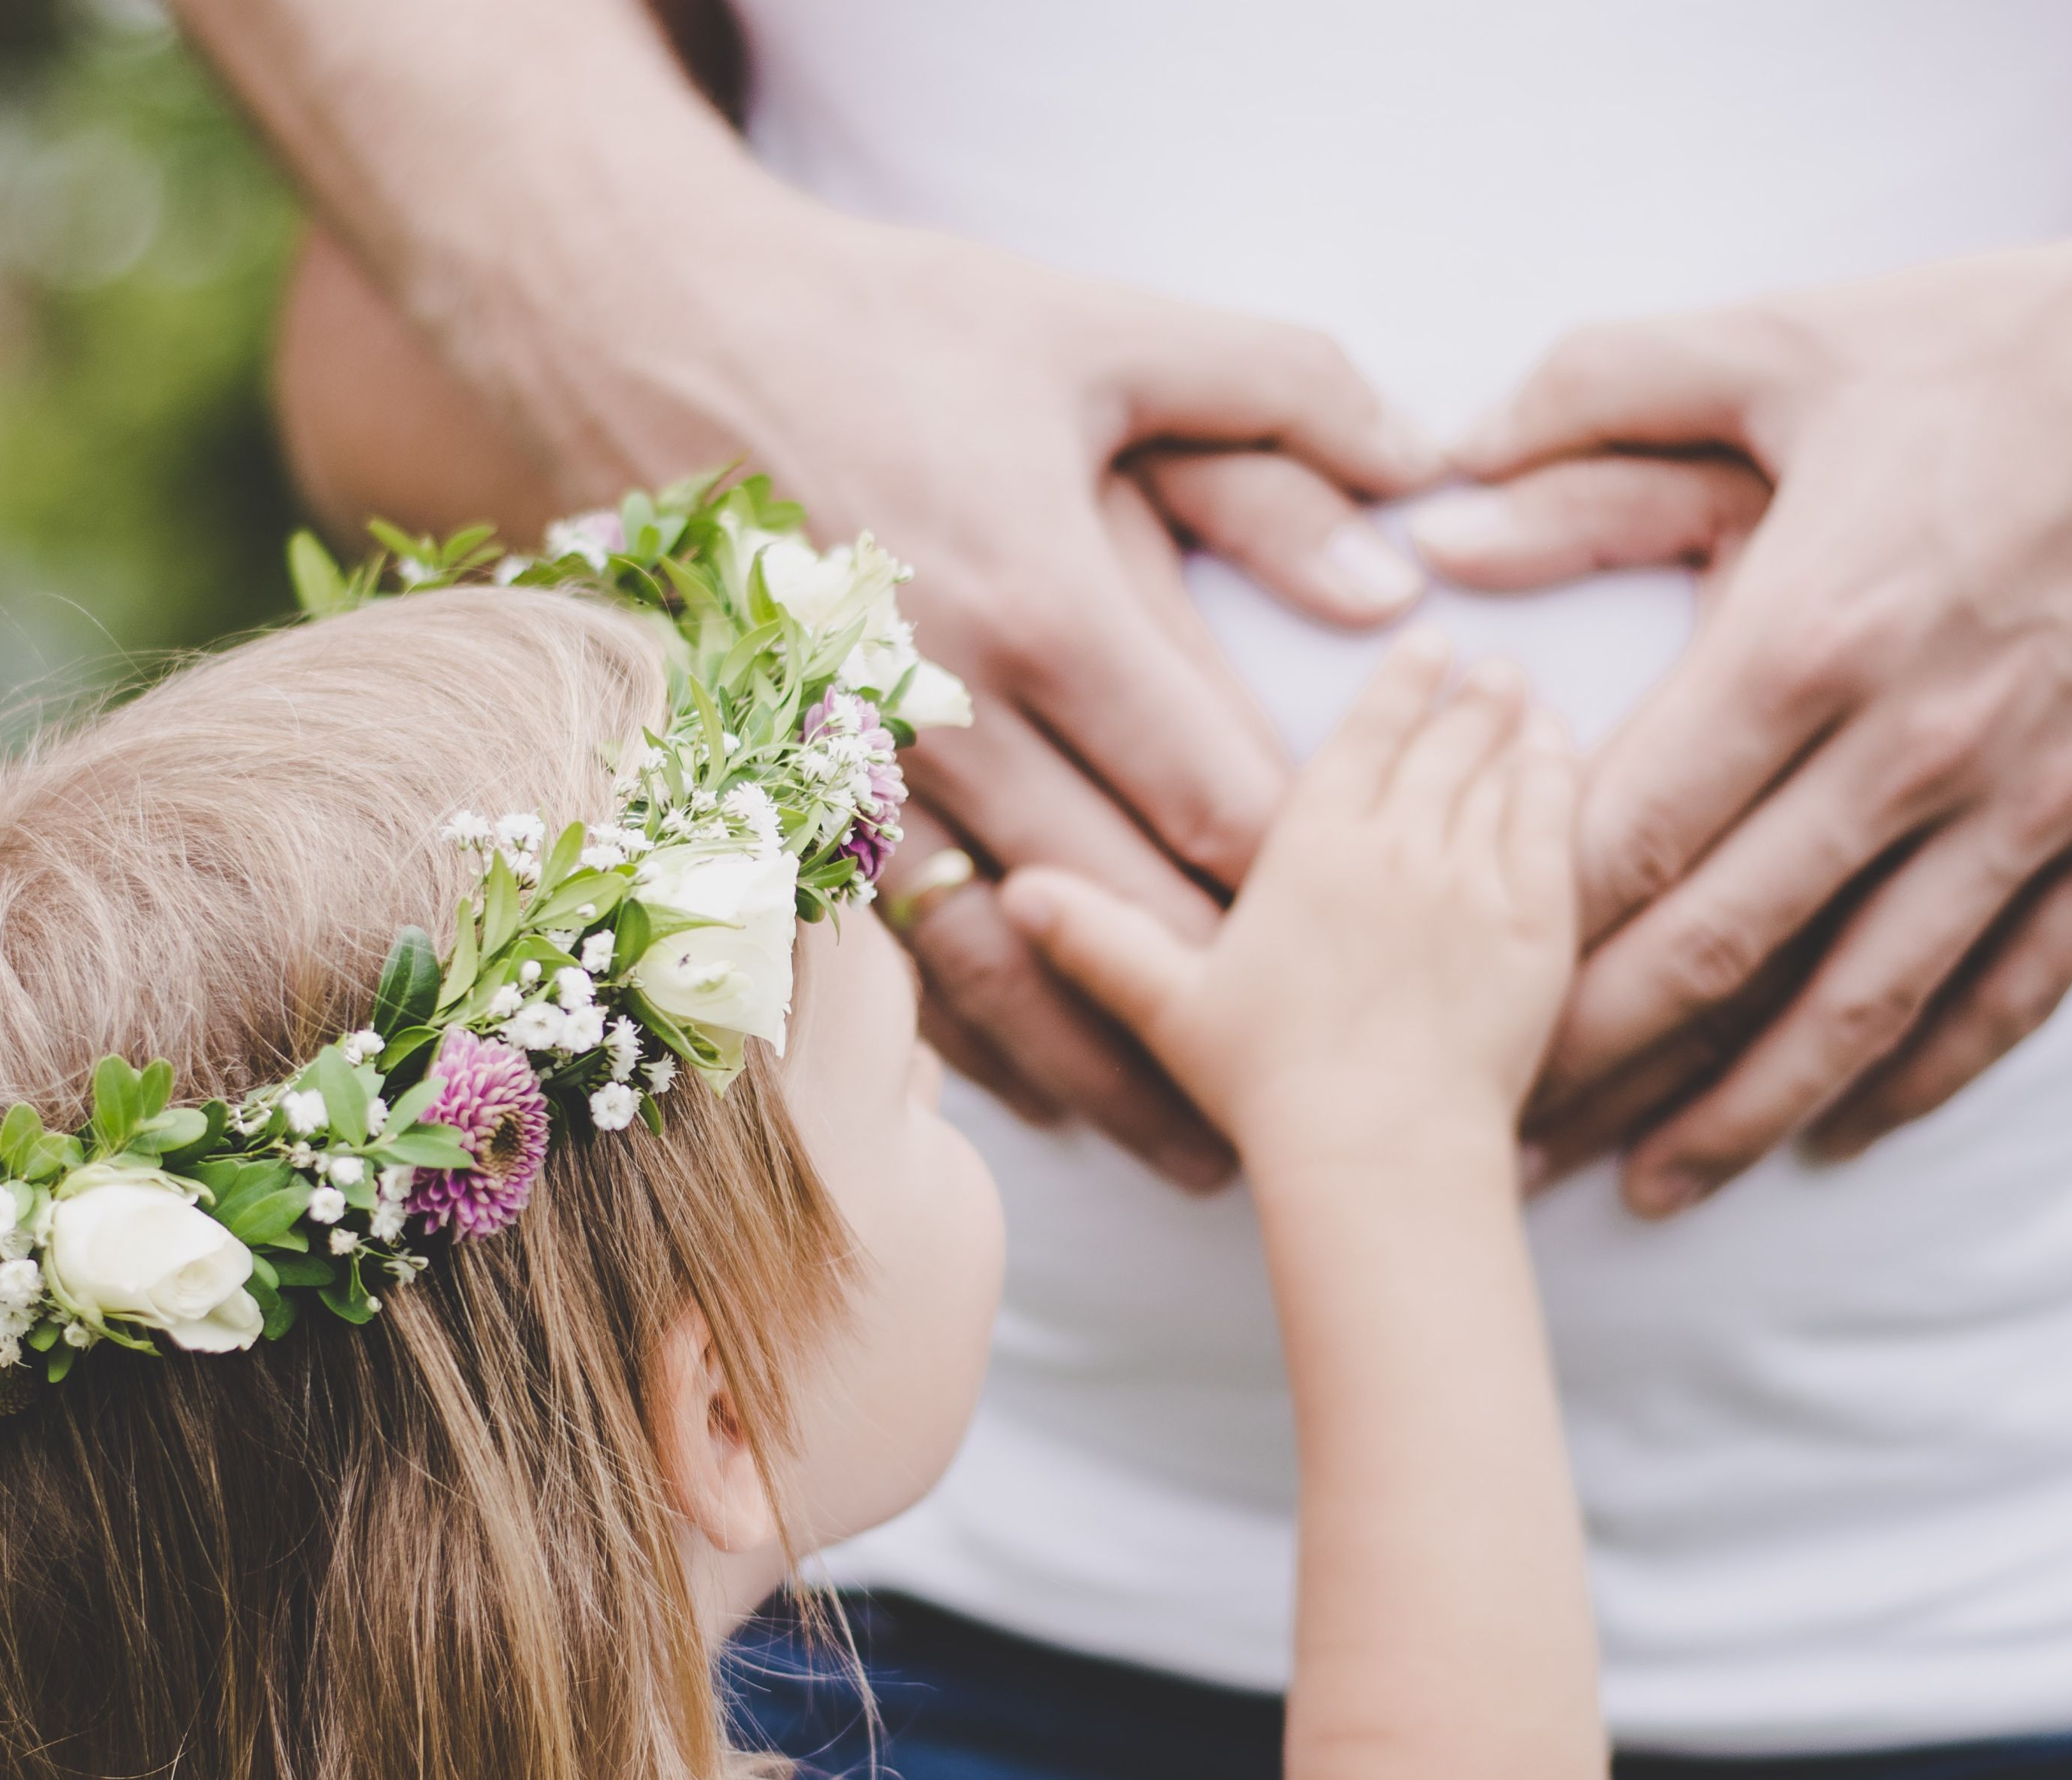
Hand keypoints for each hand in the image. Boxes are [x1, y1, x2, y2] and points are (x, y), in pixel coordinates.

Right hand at [557, 203, 1437, 1185]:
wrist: (656, 339)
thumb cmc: (897, 332)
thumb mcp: (1103, 336)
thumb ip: (1281, 405)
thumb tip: (1415, 525)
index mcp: (1046, 604)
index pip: (1208, 790)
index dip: (1303, 881)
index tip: (1386, 944)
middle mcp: (953, 714)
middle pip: (1118, 907)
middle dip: (1224, 1010)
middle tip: (1326, 1096)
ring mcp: (863, 768)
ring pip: (1001, 963)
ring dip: (1101, 1066)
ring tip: (1196, 1154)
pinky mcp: (797, 790)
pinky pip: (891, 952)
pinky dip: (970, 1038)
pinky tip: (1044, 1098)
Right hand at [1000, 632, 1577, 1153]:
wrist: (1376, 1153)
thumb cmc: (1270, 1091)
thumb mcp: (1171, 1008)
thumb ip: (1101, 939)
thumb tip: (1016, 891)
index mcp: (1307, 848)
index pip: (1360, 739)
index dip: (1396, 688)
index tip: (1424, 640)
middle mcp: (1393, 843)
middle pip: (1438, 746)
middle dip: (1466, 697)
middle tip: (1488, 663)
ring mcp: (1469, 878)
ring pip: (1498, 773)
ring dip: (1515, 728)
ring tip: (1528, 695)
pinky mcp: (1534, 925)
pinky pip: (1554, 824)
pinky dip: (1560, 780)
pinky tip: (1564, 753)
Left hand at [1450, 234, 2071, 1213]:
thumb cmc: (2002, 342)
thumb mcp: (1781, 342)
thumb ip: (1591, 398)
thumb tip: (1437, 479)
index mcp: (1810, 634)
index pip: (1632, 837)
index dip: (1528, 941)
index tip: (1454, 1001)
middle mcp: (1919, 745)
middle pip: (1720, 951)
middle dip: (1599, 1062)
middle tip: (1512, 1139)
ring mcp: (2038, 801)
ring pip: (1861, 1008)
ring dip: (1743, 1111)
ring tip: (1647, 1186)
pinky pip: (2014, 990)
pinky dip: (1922, 1077)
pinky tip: (1841, 1134)